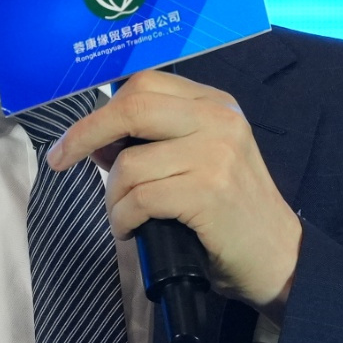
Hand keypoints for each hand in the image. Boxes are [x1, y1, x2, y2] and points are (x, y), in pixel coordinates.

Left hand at [43, 65, 303, 303]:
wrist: (281, 257)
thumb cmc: (231, 215)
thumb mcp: (199, 163)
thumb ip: (154, 144)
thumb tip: (94, 141)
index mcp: (214, 104)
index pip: (144, 85)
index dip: (100, 110)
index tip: (73, 139)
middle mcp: (217, 119)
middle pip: (131, 107)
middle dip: (85, 135)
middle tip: (61, 161)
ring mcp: (215, 154)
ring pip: (129, 163)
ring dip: (113, 198)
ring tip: (125, 218)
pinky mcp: (208, 192)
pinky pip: (139, 198)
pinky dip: (122, 219)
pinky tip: (131, 230)